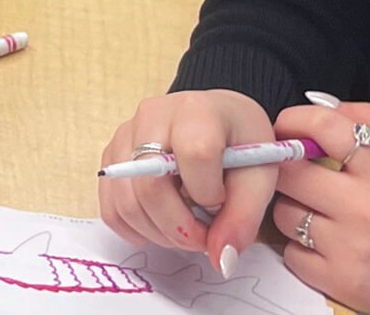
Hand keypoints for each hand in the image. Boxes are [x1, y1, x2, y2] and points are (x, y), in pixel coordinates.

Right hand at [99, 89, 279, 273]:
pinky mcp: (110, 158)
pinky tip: (161, 226)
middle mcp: (151, 116)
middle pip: (150, 186)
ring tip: (185, 230)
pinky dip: (135, 230)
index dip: (210, 194)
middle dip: (179, 228)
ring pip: (126, 202)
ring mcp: (124, 136)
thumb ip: (244, 217)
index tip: (222, 203)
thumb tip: (221, 259)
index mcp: (195, 111)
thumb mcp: (260, 175)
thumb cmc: (239, 143)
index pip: (195, 154)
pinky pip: (111, 208)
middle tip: (203, 238)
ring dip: (158, 233)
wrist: (217, 121)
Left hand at [269, 98, 369, 314]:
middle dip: (288, 168)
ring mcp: (350, 247)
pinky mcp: (340, 280)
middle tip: (300, 173)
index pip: (324, 127)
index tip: (288, 128)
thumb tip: (320, 104)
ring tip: (320, 213)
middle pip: (290, 172)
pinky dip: (302, 248)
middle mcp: (367, 207)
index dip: (295, 121)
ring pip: (284, 214)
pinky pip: (292, 253)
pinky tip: (326, 244)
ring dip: (294, 209)